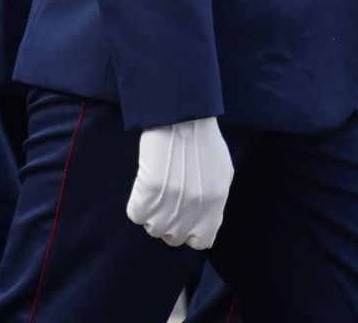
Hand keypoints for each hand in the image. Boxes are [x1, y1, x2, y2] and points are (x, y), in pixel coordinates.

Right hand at [125, 118, 234, 249]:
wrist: (181, 116)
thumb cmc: (202, 139)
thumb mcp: (222, 172)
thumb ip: (217, 201)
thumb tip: (208, 225)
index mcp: (215, 205)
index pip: (201, 241)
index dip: (190, 233)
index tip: (183, 220)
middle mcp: (194, 209)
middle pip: (173, 237)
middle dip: (168, 224)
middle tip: (164, 202)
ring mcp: (170, 203)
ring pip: (153, 228)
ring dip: (151, 214)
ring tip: (153, 193)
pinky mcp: (149, 192)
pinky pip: (136, 213)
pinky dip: (136, 204)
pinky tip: (142, 188)